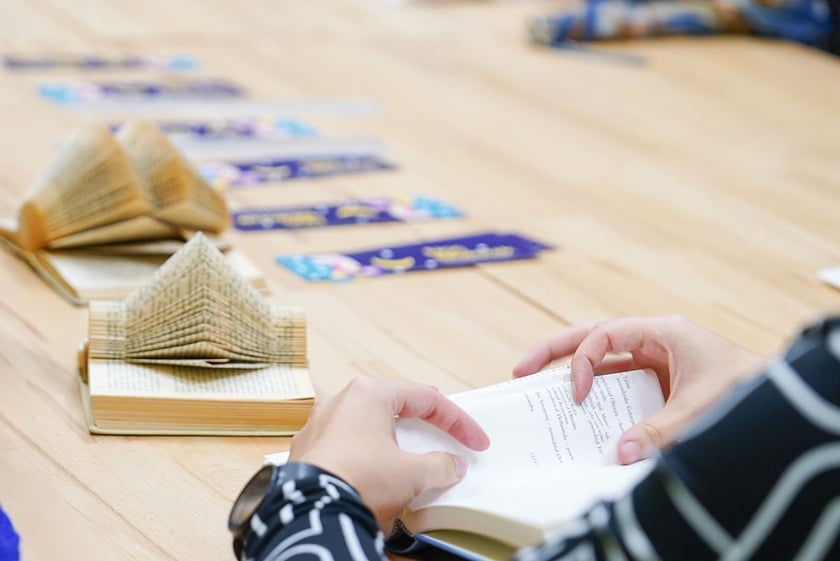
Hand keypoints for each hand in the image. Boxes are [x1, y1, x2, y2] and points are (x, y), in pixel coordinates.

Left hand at [288, 376, 489, 531]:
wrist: (312, 513)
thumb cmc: (357, 480)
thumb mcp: (412, 474)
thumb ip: (439, 466)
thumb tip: (449, 466)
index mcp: (369, 393)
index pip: (425, 399)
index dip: (456, 421)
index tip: (472, 439)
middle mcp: (340, 402)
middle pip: (395, 409)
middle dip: (422, 428)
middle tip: (443, 442)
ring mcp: (320, 426)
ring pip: (369, 428)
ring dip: (394, 445)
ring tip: (411, 467)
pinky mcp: (309, 452)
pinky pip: (347, 449)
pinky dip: (368, 460)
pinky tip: (378, 481)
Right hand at [513, 315, 765, 463]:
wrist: (775, 397)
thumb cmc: (747, 387)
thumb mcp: (702, 408)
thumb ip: (662, 429)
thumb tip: (621, 452)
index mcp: (663, 331)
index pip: (606, 334)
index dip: (584, 360)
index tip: (578, 393)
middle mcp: (653, 340)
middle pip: (591, 335)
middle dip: (554, 350)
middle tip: (520, 370)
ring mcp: (652, 358)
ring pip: (600, 356)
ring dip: (571, 371)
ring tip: (535, 387)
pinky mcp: (655, 379)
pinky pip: (617, 382)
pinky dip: (596, 393)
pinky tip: (579, 411)